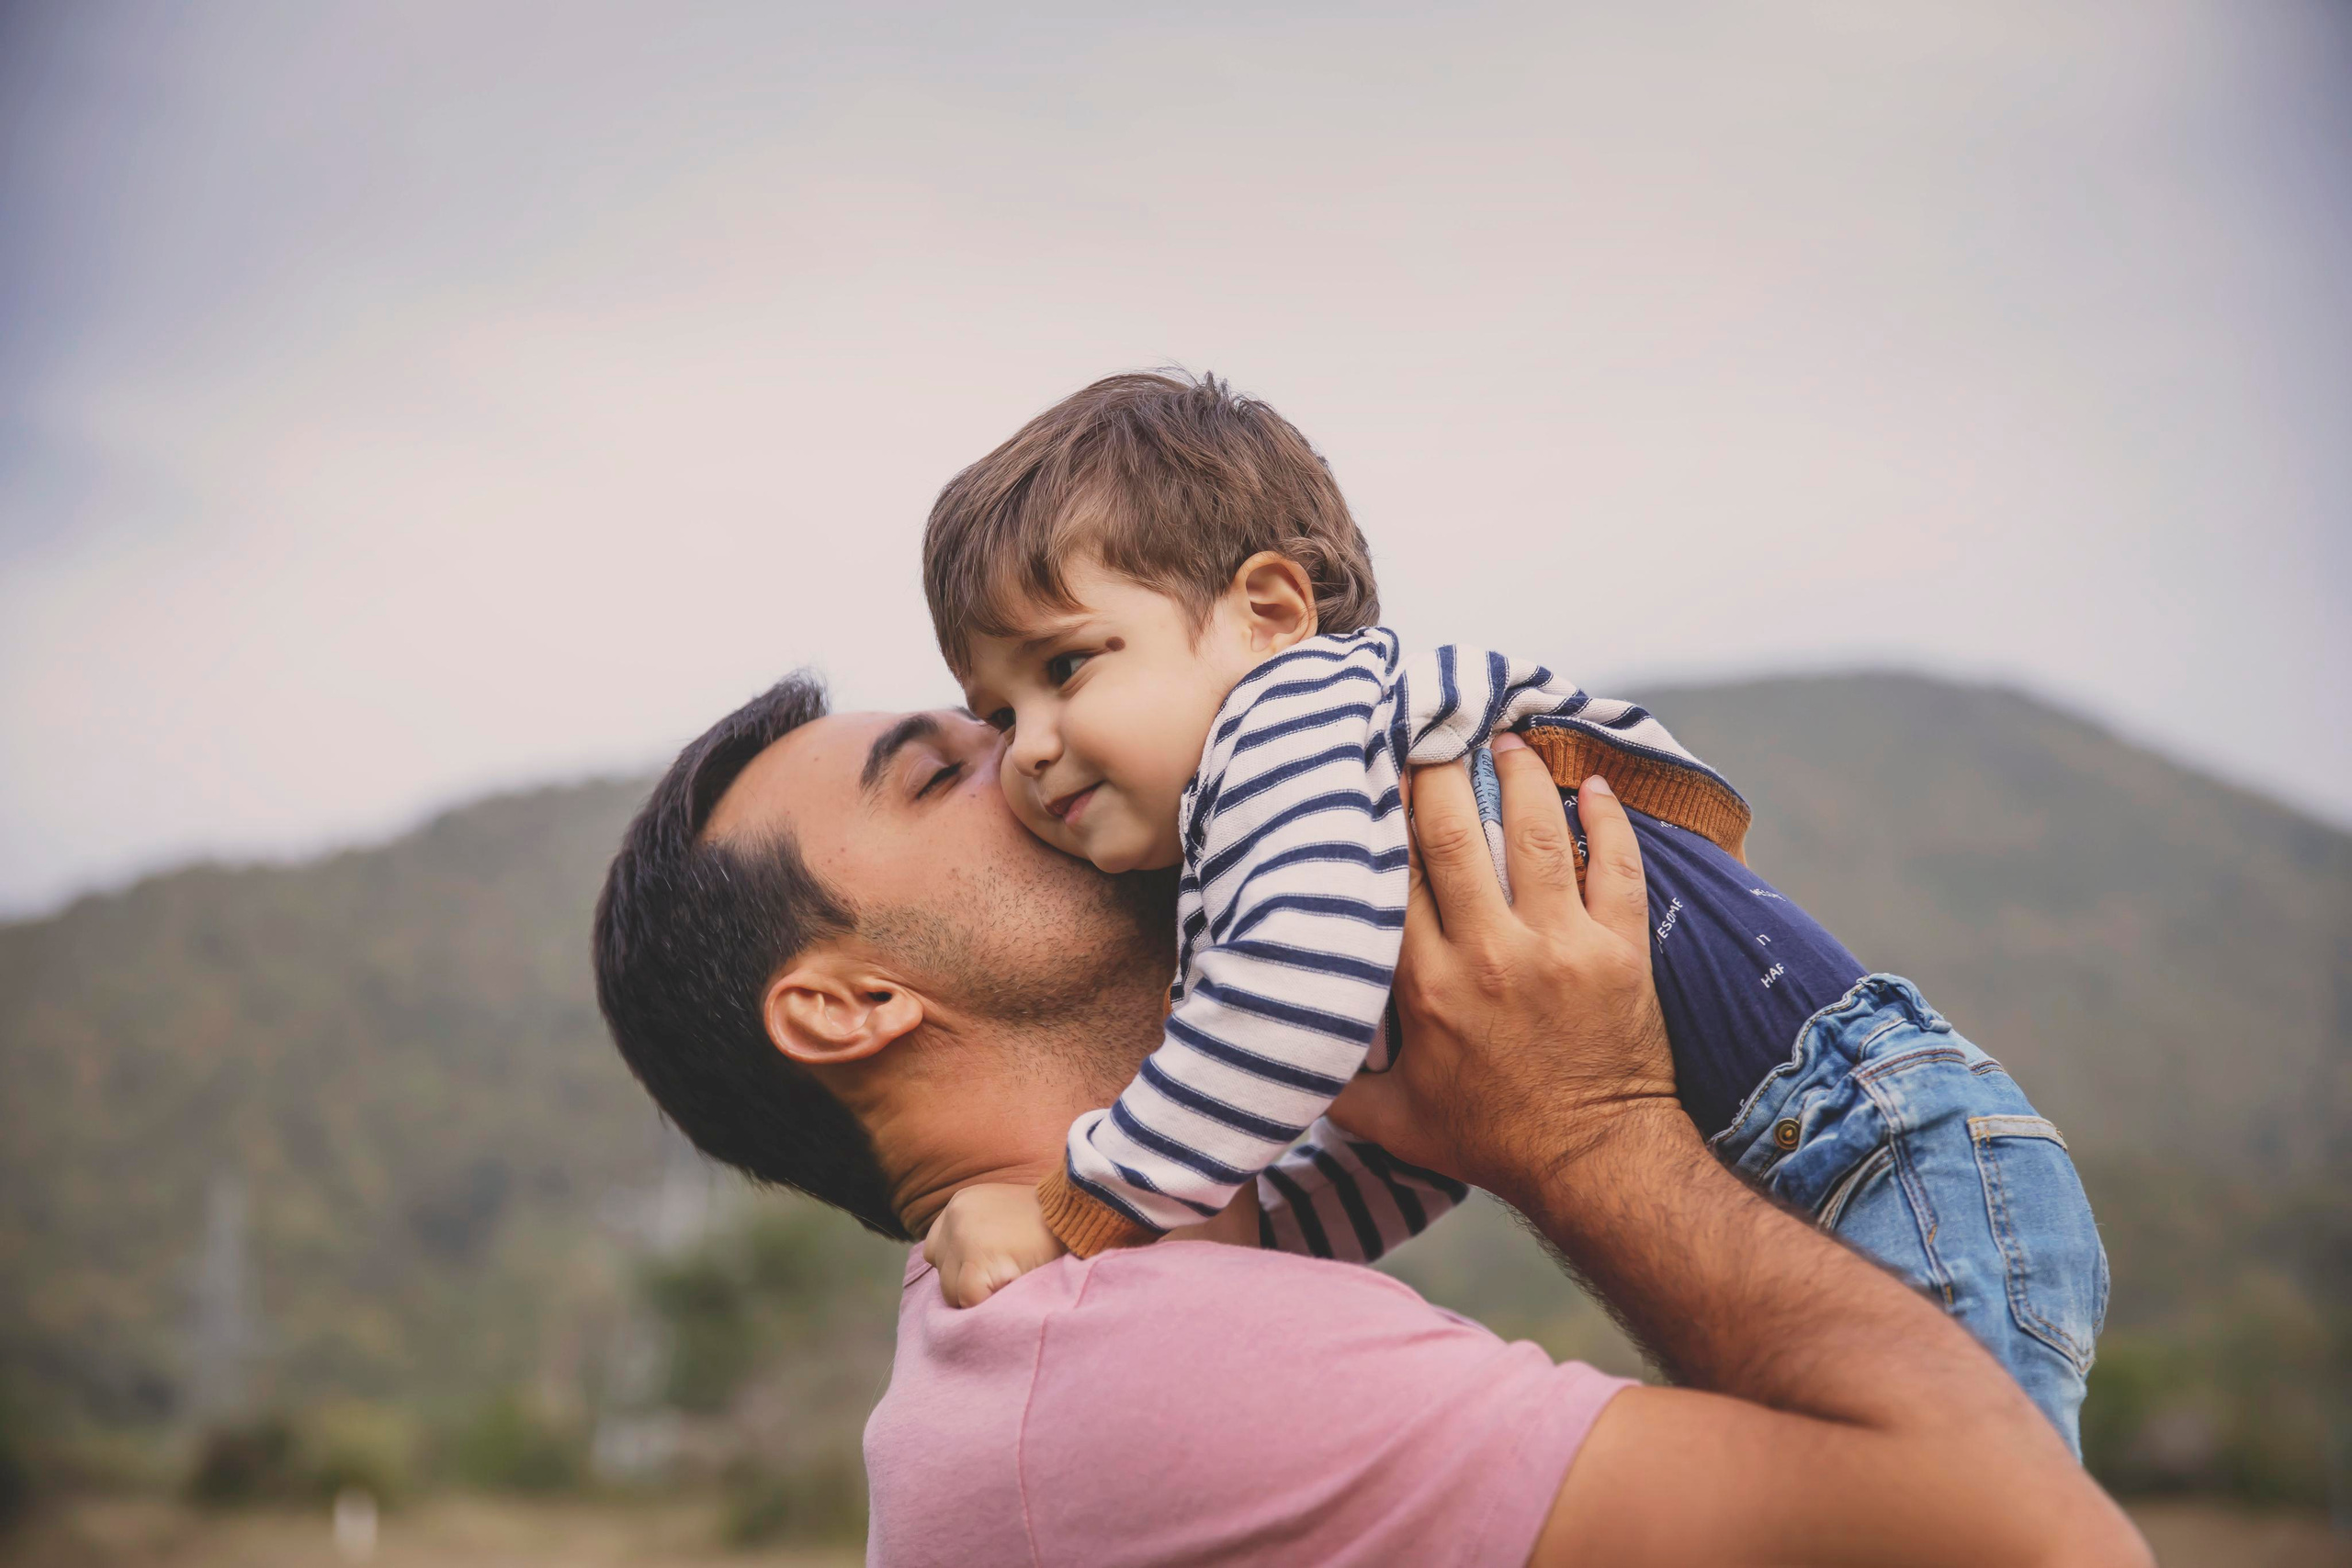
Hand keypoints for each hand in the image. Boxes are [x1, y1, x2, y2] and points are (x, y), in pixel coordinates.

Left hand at [922, 1182, 1068, 1306]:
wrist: (1081, 1213)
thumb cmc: (1049, 1223)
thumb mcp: (1004, 1214)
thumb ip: (978, 1233)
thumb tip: (960, 1277)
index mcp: (961, 1202)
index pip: (936, 1250)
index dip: (959, 1267)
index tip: (987, 1272)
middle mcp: (957, 1215)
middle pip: (942, 1272)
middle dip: (968, 1283)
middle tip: (1002, 1281)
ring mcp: (965, 1236)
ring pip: (951, 1290)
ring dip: (979, 1296)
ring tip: (1009, 1284)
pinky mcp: (978, 1258)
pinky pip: (969, 1298)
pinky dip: (988, 1303)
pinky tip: (1011, 1290)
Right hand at [1330, 734, 1678, 1205]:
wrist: (1595, 1163)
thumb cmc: (1490, 1140)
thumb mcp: (1390, 1120)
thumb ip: (1328, 1083)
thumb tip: (1262, 1052)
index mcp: (1426, 986)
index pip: (1396, 876)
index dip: (1381, 816)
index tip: (1371, 773)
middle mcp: (1490, 954)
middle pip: (1457, 833)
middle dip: (1441, 772)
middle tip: (1433, 731)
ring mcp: (1561, 947)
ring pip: (1537, 833)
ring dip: (1521, 776)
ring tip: (1506, 739)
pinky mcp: (1620, 950)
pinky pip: (1616, 864)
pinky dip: (1607, 817)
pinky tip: (1590, 782)